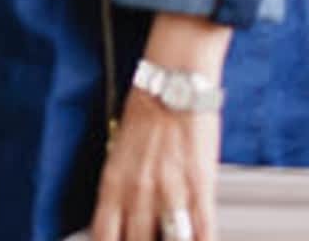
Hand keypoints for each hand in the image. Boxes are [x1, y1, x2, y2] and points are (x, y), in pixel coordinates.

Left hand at [88, 85, 219, 240]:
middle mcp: (138, 189)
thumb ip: (122, 185)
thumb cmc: (147, 109)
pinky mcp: (201, 185)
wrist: (174, 82)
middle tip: (147, 240)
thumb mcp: (120, 150)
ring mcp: (170, 190)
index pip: (104, 234)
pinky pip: (204, 229)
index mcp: (114, 180)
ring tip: (172, 240)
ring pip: (170, 240)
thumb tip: (126, 216)